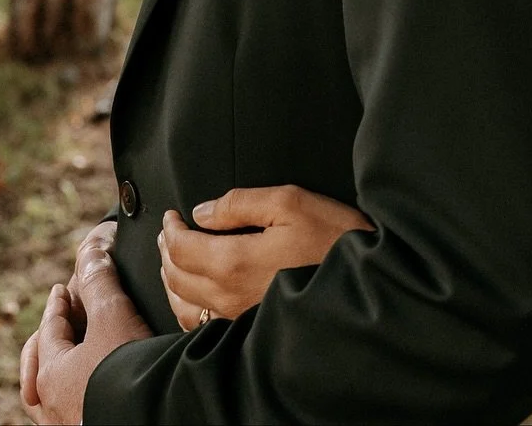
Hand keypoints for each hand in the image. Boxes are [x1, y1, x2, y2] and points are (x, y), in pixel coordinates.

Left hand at [19, 223, 151, 425]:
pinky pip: (66, 415)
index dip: (56, 305)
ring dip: (52, 374)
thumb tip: (90, 251)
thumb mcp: (113, 315)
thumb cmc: (127, 370)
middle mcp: (51, 407)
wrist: (153, 416)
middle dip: (43, 343)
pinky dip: (67, 396)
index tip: (59, 290)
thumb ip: (99, 282)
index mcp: (50, 375)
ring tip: (61, 363)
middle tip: (50, 327)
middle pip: (37, 370)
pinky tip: (84, 391)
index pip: (47, 331)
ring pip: (46, 399)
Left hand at [159, 185, 373, 326]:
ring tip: (172, 259)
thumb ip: (240, 203)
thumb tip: (202, 211)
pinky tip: (192, 296)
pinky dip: (187, 307)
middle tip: (168, 231)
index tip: (172, 214)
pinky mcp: (250, 329)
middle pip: (178, 277)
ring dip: (172, 279)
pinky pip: (203, 325)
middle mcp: (230, 296)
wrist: (365, 283)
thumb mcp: (290, 202)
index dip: (171, 228)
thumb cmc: (332, 239)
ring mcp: (239, 318)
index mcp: (235, 262)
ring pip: (185, 305)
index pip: (182, 248)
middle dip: (167, 250)